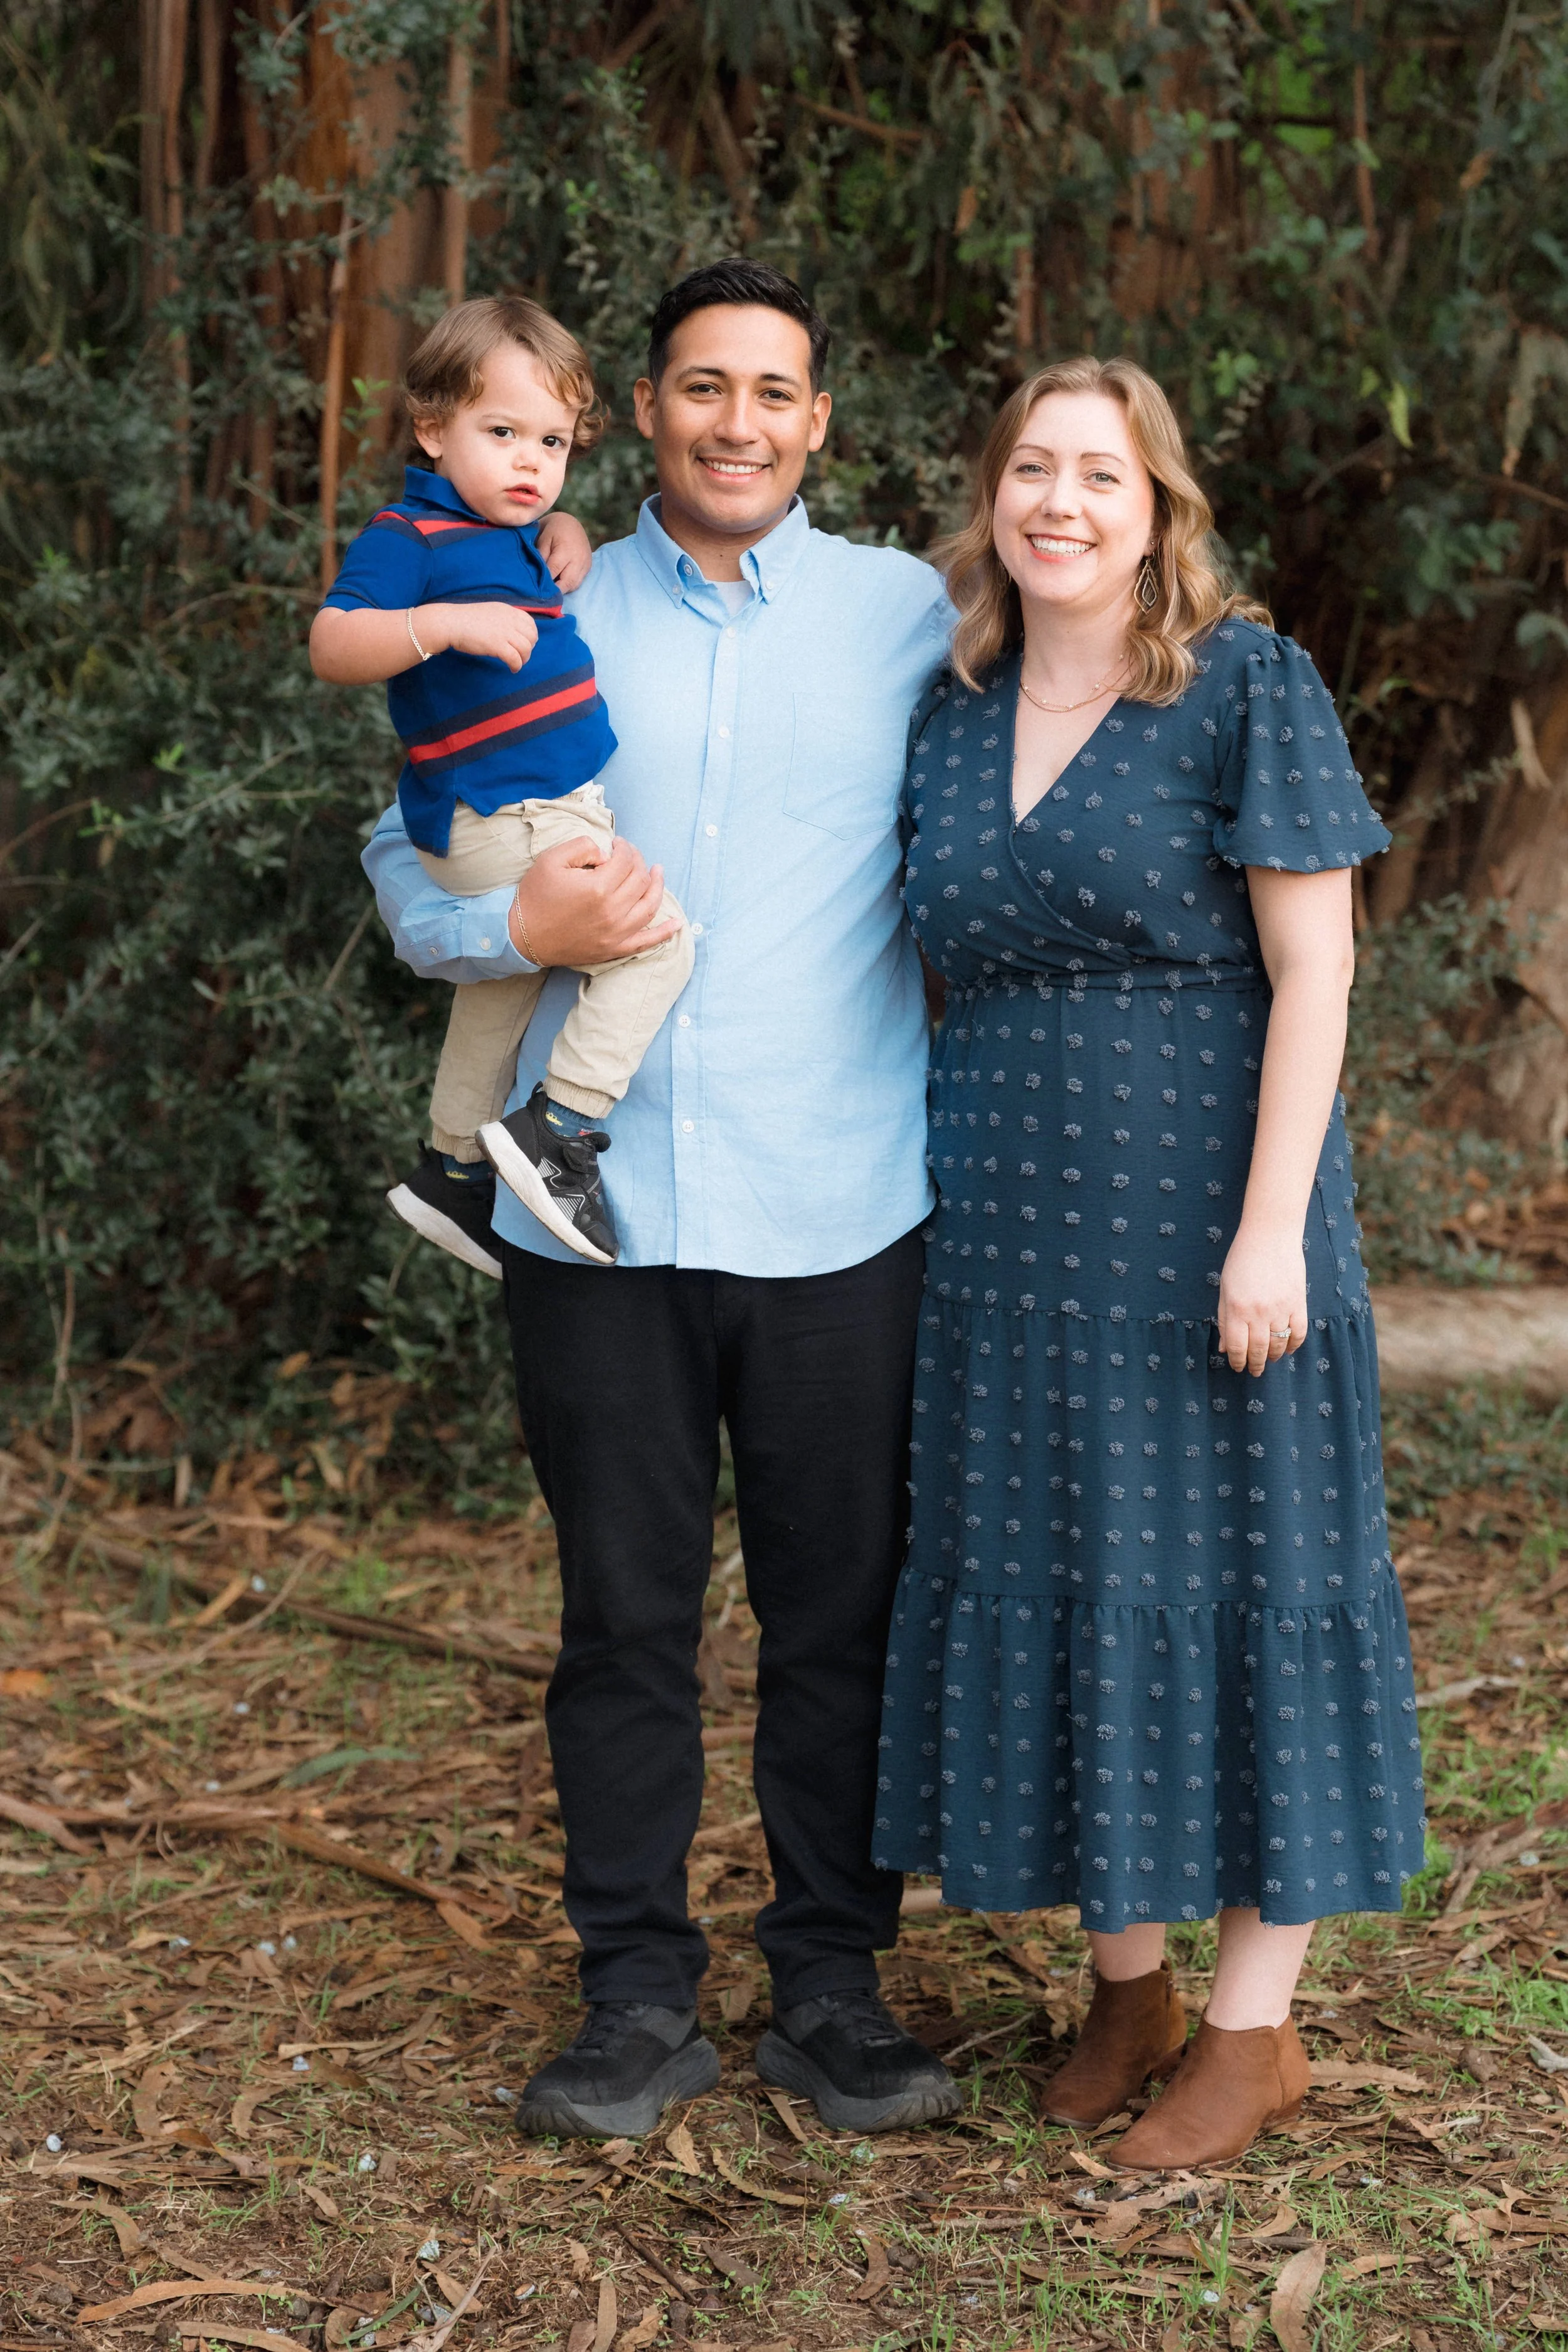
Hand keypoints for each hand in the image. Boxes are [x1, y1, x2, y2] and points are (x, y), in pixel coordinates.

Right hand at [428, 601, 537, 670]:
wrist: (450, 623)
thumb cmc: (465, 619)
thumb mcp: (489, 612)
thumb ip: (502, 619)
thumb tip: (511, 631)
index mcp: (507, 610)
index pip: (530, 622)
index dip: (531, 635)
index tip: (524, 643)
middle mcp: (509, 619)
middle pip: (532, 636)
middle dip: (529, 648)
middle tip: (521, 655)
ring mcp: (504, 632)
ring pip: (526, 649)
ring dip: (524, 659)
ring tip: (516, 663)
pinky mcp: (497, 645)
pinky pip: (515, 658)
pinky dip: (516, 666)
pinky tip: (512, 669)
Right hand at [510, 834, 681, 966]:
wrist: (522, 936)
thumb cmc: (536, 896)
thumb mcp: (552, 859)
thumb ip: (583, 846)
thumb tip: (606, 853)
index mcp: (599, 888)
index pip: (626, 861)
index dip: (624, 848)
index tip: (617, 844)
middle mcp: (613, 912)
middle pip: (640, 880)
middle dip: (638, 862)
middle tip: (629, 856)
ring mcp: (616, 933)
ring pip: (650, 906)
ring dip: (657, 886)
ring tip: (657, 873)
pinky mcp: (614, 949)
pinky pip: (647, 942)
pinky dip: (664, 932)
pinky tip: (677, 924)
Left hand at [535, 510, 592, 592]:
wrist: (570, 523)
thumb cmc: (553, 531)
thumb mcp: (543, 540)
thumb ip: (541, 557)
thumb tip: (538, 577)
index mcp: (566, 549)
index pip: (554, 571)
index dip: (545, 582)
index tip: (535, 591)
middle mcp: (578, 558)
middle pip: (567, 582)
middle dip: (555, 591)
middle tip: (543, 597)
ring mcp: (585, 564)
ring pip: (573, 585)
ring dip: (562, 590)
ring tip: (550, 592)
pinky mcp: (588, 568)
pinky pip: (578, 582)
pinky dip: (568, 586)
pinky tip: (559, 586)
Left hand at [1216, 1222, 1307, 1376]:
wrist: (1270, 1235)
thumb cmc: (1242, 1259)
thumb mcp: (1225, 1288)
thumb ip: (1224, 1319)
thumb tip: (1225, 1348)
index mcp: (1236, 1308)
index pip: (1237, 1347)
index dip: (1237, 1362)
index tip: (1238, 1367)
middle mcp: (1258, 1312)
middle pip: (1258, 1350)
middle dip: (1255, 1365)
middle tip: (1255, 1371)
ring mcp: (1280, 1308)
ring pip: (1279, 1345)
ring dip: (1274, 1356)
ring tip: (1270, 1359)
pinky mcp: (1298, 1302)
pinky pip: (1299, 1332)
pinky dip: (1294, 1345)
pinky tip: (1288, 1348)